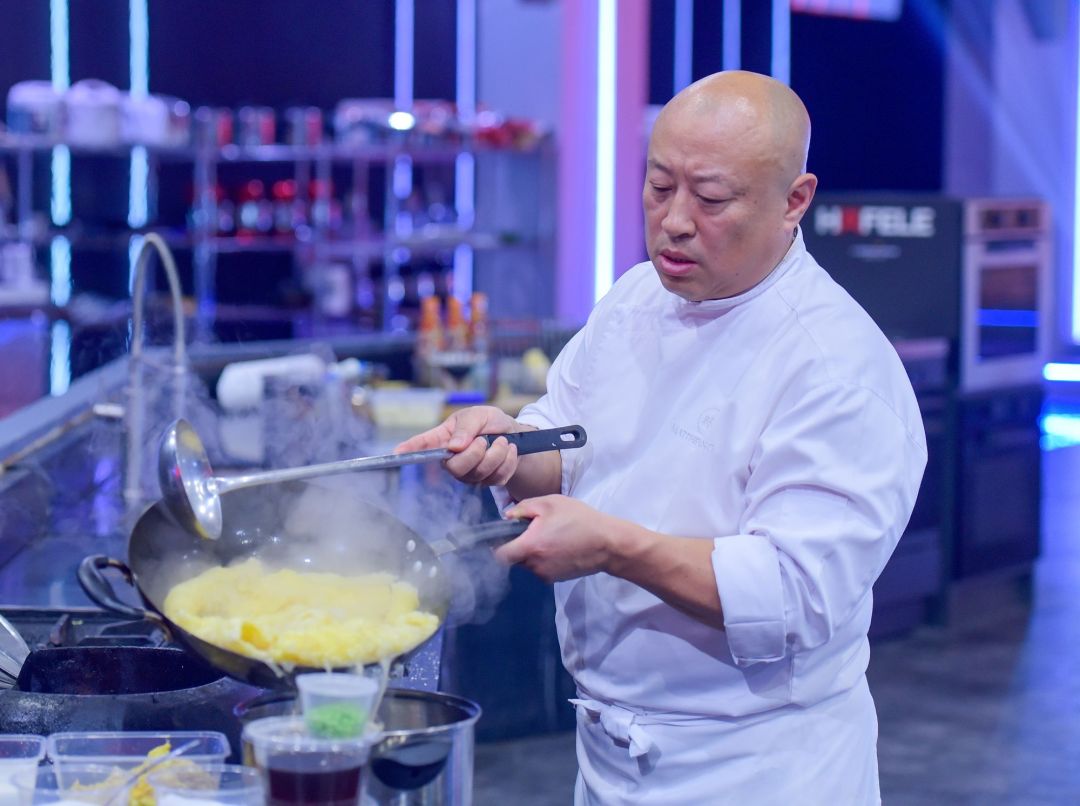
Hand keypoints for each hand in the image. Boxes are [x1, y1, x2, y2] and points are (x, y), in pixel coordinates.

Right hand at [394, 405, 526, 485]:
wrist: (514, 435)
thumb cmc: (490, 422)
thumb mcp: (479, 415)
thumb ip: (466, 427)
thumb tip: (455, 446)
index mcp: (445, 438)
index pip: (423, 444)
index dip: (410, 448)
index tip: (397, 452)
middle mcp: (452, 459)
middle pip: (455, 468)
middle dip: (475, 454)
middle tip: (485, 440)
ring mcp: (468, 474)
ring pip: (478, 474)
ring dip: (496, 455)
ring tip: (503, 441)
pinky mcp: (487, 482)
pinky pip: (496, 478)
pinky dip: (507, 462)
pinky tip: (509, 451)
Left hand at [496, 495, 616, 582]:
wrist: (607, 543)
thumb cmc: (579, 519)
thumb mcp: (550, 503)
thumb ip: (523, 508)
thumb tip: (506, 517)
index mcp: (530, 546)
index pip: (499, 555)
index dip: (496, 546)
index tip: (504, 535)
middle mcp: (534, 565)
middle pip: (513, 559)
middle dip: (518, 546)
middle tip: (533, 530)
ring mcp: (545, 575)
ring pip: (527, 564)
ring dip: (532, 552)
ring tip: (550, 537)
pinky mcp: (556, 580)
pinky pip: (540, 568)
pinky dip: (543, 559)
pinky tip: (559, 547)